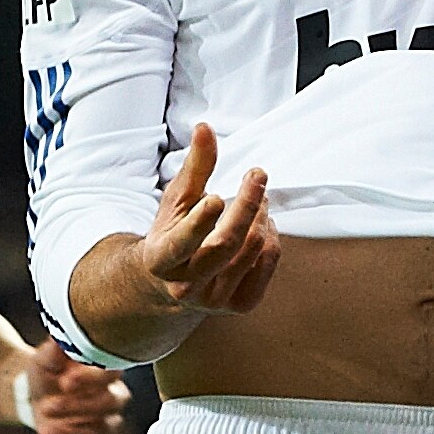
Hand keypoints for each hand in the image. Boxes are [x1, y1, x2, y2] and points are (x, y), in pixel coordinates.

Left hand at [19, 339, 129, 433]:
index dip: (91, 380)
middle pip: (109, 404)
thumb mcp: (46, 358)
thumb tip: (61, 338)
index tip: (65, 383)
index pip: (110, 374)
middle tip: (47, 407)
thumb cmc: (47, 371)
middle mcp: (115, 396)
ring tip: (44, 431)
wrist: (36, 396)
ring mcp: (109, 422)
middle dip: (77, 408)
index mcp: (107, 370)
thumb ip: (54, 350)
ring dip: (71, 433)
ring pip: (101, 430)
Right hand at [133, 123, 281, 317]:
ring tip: (258, 201)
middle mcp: (186, 286)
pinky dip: (271, 238)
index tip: (219, 196)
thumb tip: (205, 128)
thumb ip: (194, 167)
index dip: (202, 221)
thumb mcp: (176, 200)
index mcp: (162, 260)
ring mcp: (214, 300)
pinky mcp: (239, 305)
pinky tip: (262, 225)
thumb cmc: (173, 232)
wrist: (172, 280)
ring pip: (253, 249)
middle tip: (257, 175)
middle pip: (227, 244)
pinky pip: (268, 263)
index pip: (183, 242)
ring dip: (261, 216)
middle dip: (247, 205)